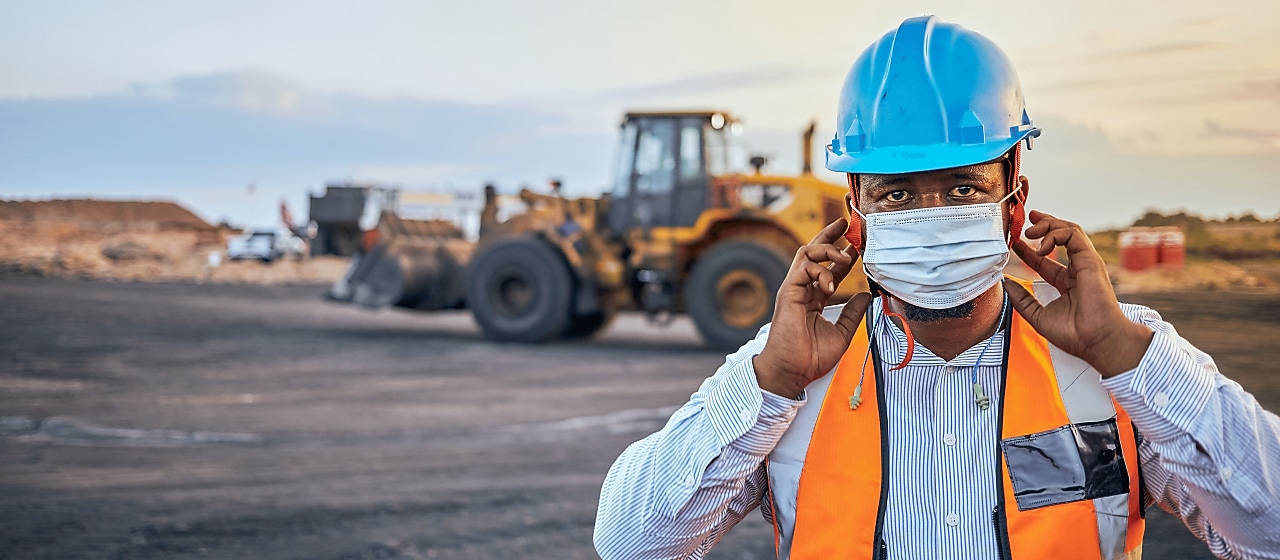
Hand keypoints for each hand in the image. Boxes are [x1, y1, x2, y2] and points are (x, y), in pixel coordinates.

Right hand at [754, 218, 871, 396]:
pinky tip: (831, 283)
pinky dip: (820, 270)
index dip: (843, 255)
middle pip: (814, 253)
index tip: (856, 245)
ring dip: (828, 249)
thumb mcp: (842, 333)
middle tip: (845, 223)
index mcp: (814, 299)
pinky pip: (803, 268)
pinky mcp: (788, 293)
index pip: (828, 269)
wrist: (792, 371)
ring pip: (807, 253)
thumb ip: (852, 313)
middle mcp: (803, 290)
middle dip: (829, 235)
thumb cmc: (810, 358)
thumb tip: (865, 295)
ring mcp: (794, 290)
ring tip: (846, 255)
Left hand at [1004, 210, 1153, 376]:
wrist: (1095, 340)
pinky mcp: (1091, 260)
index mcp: (1066, 282)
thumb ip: (1022, 300)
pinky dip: (1055, 234)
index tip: (1014, 243)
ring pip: (1069, 231)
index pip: (1045, 260)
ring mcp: (1085, 263)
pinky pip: (1074, 235)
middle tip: (1027, 220)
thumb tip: (1006, 284)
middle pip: (1061, 238)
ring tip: (1029, 233)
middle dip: (1043, 225)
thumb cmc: (1075, 334)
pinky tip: (1041, 246)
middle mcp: (1077, 270)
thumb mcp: (1037, 315)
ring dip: (1047, 225)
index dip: (1028, 249)